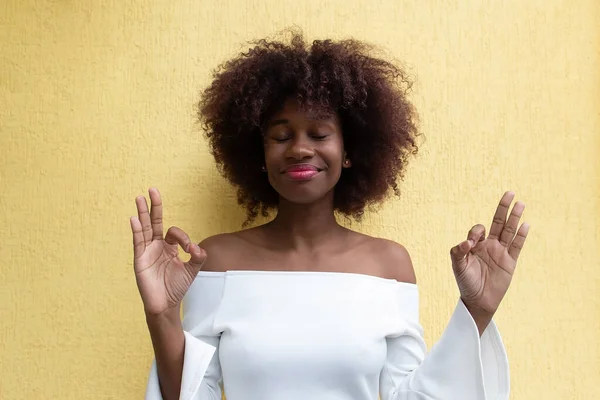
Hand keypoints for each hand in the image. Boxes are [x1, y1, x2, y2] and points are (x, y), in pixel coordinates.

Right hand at [130, 188, 206, 316]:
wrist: (165, 304)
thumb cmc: (176, 287)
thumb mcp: (192, 270)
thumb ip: (198, 257)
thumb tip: (198, 247)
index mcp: (168, 247)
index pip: (173, 232)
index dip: (183, 237)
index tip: (189, 249)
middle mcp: (156, 246)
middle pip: (154, 222)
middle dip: (154, 206)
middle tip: (152, 190)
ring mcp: (147, 252)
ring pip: (144, 228)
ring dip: (142, 213)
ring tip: (139, 197)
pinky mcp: (140, 260)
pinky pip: (138, 242)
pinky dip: (136, 230)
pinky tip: (134, 219)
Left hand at [450, 191, 529, 317]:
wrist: (478, 301)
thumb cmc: (466, 282)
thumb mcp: (457, 266)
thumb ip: (458, 252)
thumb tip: (467, 242)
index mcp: (475, 245)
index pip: (479, 230)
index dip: (475, 232)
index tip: (470, 244)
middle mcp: (489, 245)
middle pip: (498, 222)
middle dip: (503, 208)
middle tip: (509, 193)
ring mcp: (501, 253)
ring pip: (509, 231)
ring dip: (515, 218)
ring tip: (521, 203)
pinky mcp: (510, 262)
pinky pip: (517, 246)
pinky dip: (521, 236)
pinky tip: (526, 224)